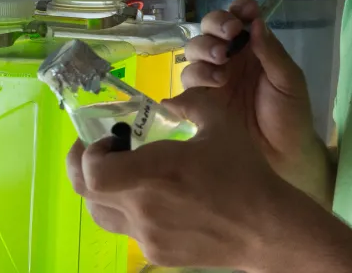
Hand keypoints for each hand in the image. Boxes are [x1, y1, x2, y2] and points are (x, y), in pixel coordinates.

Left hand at [66, 87, 302, 268]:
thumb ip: (192, 104)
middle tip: (97, 152)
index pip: (93, 172)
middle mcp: (144, 208)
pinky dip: (129, 212)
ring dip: (101, 191)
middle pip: (86, 193)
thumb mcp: (221, 124)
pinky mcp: (158, 253)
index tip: (110, 141)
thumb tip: (172, 98)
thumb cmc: (245, 172)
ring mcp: (148, 235)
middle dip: (84, 167)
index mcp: (156, 172)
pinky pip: (128, 230)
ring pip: (101, 215)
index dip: (90, 154)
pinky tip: (154, 200)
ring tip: (120, 177)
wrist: (267, 228)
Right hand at [182, 0, 331, 201]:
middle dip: (213, 31)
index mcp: (251, 49)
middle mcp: (228, 61)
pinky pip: (183, 96)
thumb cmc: (291, 113)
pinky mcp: (201, 108)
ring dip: (202, 59)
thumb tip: (255, 22)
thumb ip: (271, 52)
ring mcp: (212, 83)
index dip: (235, 11)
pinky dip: (177, 97)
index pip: (236, 18)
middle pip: (207, 33)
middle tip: (227, 43)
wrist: (287, 156)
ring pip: (192, 59)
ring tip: (220, 76)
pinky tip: (182, 102)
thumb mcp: (289, 80)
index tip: (242, 15)